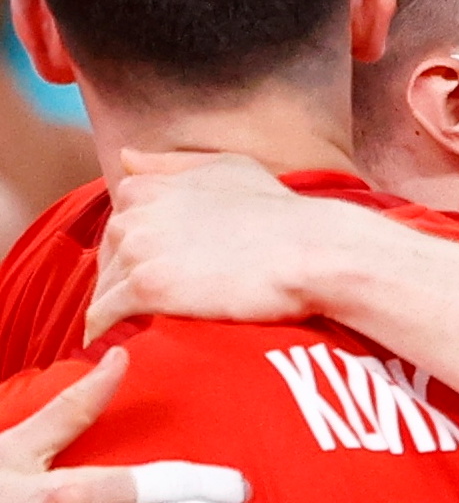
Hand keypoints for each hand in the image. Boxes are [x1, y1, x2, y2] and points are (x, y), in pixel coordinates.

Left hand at [88, 150, 345, 340]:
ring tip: (146, 327)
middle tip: (162, 304)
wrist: (311, 251)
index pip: (119, 225)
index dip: (139, 250)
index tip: (162, 269)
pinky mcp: (146, 289)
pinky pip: (104, 316)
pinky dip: (107, 331)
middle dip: (126, 280)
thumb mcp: (229, 169)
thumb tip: (127, 158)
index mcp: (146, 187)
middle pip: (108, 258)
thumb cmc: (282, 212)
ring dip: (119, 309)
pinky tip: (122, 343)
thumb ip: (172, 165)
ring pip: (104, 289)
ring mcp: (138, 252)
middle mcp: (132, 215)